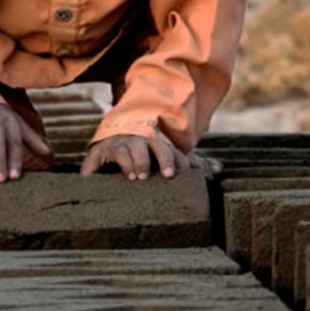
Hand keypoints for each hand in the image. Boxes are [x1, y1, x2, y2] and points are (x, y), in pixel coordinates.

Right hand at [80, 129, 219, 178]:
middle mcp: (139, 141)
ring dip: (132, 162)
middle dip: (161, 158)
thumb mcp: (169, 153)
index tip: (179, 175)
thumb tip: (219, 169)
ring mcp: (119, 144)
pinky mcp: (98, 152)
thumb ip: (193, 162)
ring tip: (136, 177)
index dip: (176, 161)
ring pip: (126, 150)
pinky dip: (90, 170)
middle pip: (152, 146)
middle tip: (166, 175)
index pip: (171, 150)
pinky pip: (92, 161)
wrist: (120, 129)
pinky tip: (90, 181)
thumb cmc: (149, 149)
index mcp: (157, 141)